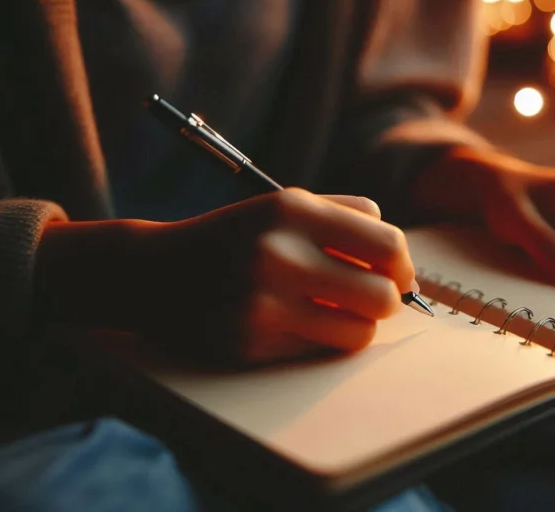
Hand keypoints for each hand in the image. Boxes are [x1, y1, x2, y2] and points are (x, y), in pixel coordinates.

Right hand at [35, 189, 416, 363]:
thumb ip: (343, 213)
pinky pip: (318, 350)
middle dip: (385, 300)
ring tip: (335, 312)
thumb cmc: (234, 237)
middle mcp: (278, 254)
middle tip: (369, 299)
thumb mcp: (281, 205)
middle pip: (382, 296)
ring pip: (358, 332)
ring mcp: (262, 303)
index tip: (397, 276)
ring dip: (356, 325)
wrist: (152, 271)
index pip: (387, 245)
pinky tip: (295, 323)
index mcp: (292, 210)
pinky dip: (318, 339)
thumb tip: (396, 250)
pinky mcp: (249, 344)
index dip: (402, 266)